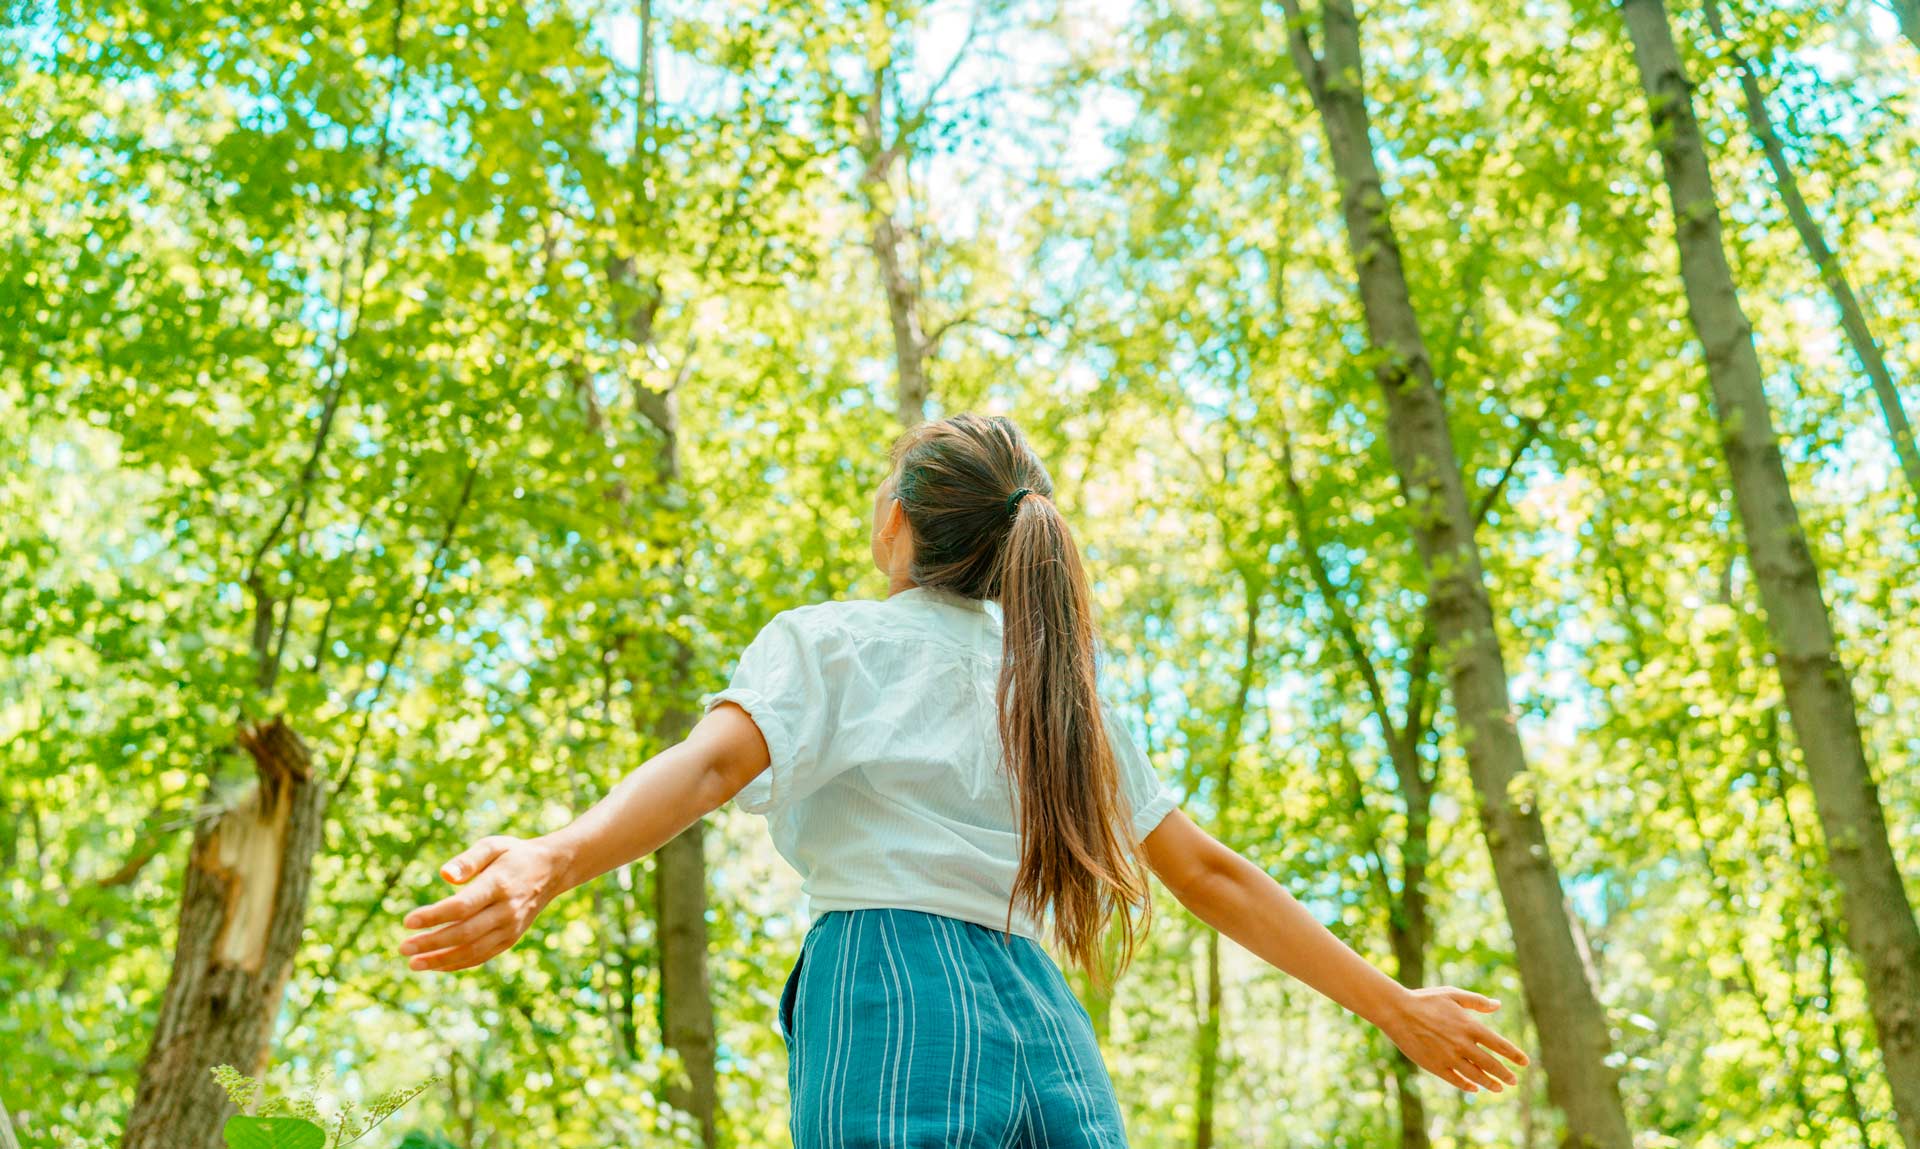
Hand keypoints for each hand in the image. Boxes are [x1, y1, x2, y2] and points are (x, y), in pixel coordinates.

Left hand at [398, 835, 567, 972]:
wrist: (551, 870)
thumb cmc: (512, 854)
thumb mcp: (492, 845)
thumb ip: (467, 859)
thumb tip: (443, 875)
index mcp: (499, 884)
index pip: (462, 906)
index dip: (434, 916)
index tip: (408, 921)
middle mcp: (507, 910)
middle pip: (464, 933)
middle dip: (431, 943)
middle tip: (403, 948)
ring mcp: (510, 928)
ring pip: (472, 950)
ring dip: (441, 960)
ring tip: (413, 963)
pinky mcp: (510, 939)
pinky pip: (482, 956)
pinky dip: (457, 963)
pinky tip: (435, 964)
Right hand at [1380, 986, 1530, 1093]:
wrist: (1397, 1012)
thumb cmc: (1425, 1000)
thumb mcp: (1452, 994)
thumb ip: (1477, 1001)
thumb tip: (1497, 1005)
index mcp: (1469, 1026)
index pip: (1499, 1045)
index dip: (1514, 1055)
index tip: (1525, 1063)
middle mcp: (1462, 1044)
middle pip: (1491, 1065)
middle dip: (1505, 1074)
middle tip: (1514, 1081)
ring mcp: (1449, 1057)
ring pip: (1476, 1076)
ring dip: (1489, 1083)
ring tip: (1498, 1088)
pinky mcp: (1435, 1066)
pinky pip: (1456, 1080)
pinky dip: (1467, 1086)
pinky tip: (1473, 1088)